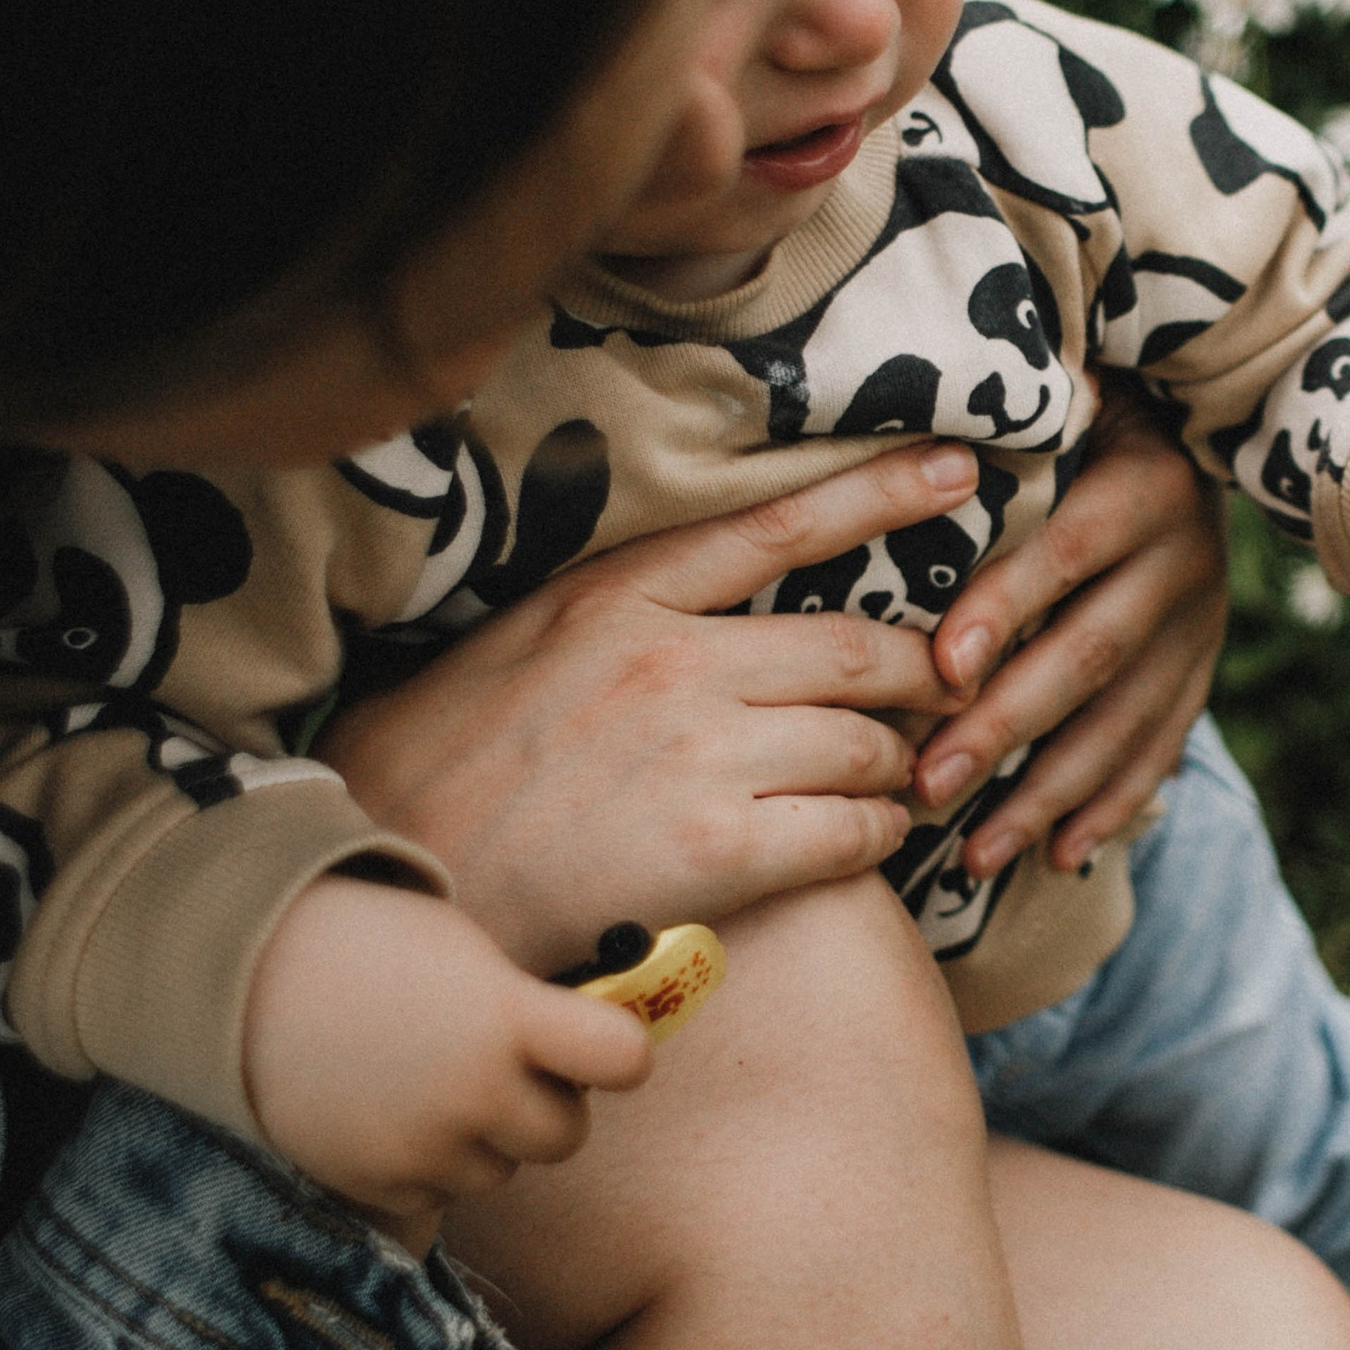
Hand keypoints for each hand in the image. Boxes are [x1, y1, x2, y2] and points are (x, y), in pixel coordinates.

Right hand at [242, 874, 651, 1247]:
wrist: (245, 974)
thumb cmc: (372, 949)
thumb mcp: (468, 958)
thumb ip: (532, 1010)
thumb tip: (597, 1053)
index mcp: (505, 1016)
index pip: (622, 1058)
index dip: (622, 1054)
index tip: (605, 1047)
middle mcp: (472, 1091)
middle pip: (565, 1134)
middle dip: (547, 1104)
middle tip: (510, 1068)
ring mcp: (423, 1146)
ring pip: (500, 1170)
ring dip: (484, 1137)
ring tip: (429, 1080)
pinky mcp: (377, 1185)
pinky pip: (439, 1192)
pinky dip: (427, 1162)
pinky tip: (390, 1109)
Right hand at [321, 447, 978, 972]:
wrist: (390, 876)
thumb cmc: (442, 764)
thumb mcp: (520, 643)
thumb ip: (619, 614)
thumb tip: (710, 612)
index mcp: (617, 595)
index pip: (778, 528)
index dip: (881, 496)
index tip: (959, 472)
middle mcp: (669, 662)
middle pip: (858, 649)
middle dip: (923, 675)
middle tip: (949, 693)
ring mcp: (697, 756)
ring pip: (865, 744)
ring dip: (897, 767)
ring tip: (895, 781)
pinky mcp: (714, 850)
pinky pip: (848, 831)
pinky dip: (875, 835)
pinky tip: (865, 839)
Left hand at [916, 385, 1228, 878]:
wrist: (1195, 428)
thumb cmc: (1079, 416)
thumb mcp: (1061, 405)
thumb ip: (999, 438)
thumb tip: (896, 467)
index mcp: (1142, 485)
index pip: (1065, 553)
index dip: (1004, 609)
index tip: (939, 671)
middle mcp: (1183, 557)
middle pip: (1088, 654)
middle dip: (1005, 728)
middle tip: (926, 786)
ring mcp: (1201, 622)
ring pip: (1124, 721)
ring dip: (1049, 794)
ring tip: (978, 855)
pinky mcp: (1203, 667)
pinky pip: (1161, 747)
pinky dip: (1111, 805)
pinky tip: (1059, 855)